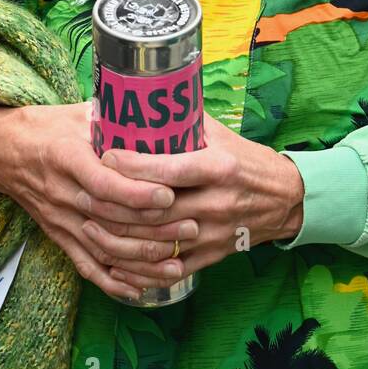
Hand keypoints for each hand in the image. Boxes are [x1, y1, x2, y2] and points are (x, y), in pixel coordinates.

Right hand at [0, 102, 200, 300]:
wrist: (4, 150)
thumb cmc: (48, 126)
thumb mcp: (77, 113)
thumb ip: (114, 117)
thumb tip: (158, 111)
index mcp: (65, 156)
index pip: (103, 182)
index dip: (136, 192)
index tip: (168, 194)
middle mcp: (61, 192)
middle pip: (109, 218)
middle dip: (152, 228)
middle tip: (190, 227)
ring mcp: (59, 219)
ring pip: (102, 247)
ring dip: (140, 259)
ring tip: (177, 262)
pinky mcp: (58, 235)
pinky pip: (85, 264)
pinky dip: (112, 281)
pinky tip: (139, 289)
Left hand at [92, 114, 304, 297]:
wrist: (284, 199)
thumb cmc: (246, 160)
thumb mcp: (220, 134)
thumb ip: (185, 122)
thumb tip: (145, 100)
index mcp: (218, 167)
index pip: (168, 169)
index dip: (133, 165)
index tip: (105, 156)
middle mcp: (215, 202)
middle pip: (156, 209)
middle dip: (114, 204)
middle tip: (83, 192)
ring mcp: (212, 233)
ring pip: (157, 242)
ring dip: (118, 237)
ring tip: (88, 224)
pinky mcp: (210, 256)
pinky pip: (169, 267)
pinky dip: (138, 268)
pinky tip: (113, 260)